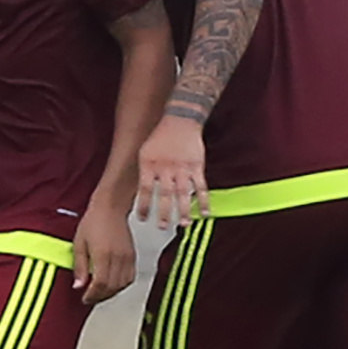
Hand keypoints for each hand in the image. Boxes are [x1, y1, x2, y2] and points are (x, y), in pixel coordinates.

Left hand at [71, 203, 135, 304]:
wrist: (111, 208)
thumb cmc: (93, 222)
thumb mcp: (79, 243)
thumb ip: (79, 266)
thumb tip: (78, 285)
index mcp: (103, 255)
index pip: (100, 284)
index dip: (92, 295)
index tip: (85, 298)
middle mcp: (117, 257)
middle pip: (112, 287)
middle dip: (100, 296)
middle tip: (90, 298)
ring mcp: (127, 257)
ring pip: (122, 284)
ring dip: (111, 292)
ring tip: (100, 293)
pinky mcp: (132, 256)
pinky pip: (130, 277)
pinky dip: (121, 285)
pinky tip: (112, 284)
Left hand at [137, 114, 208, 231]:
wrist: (180, 121)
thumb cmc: (160, 138)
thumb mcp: (145, 152)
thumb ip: (145, 173)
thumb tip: (143, 195)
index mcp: (150, 164)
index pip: (145, 190)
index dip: (143, 205)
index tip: (142, 219)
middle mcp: (166, 167)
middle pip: (165, 194)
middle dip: (164, 212)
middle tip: (162, 227)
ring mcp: (183, 167)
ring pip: (184, 193)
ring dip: (184, 210)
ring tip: (183, 224)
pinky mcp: (197, 166)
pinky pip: (201, 186)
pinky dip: (204, 201)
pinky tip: (205, 213)